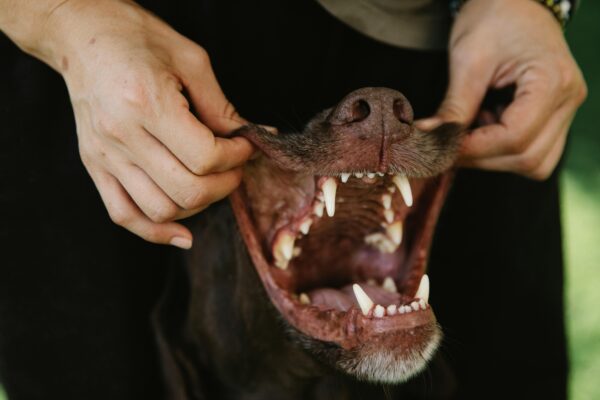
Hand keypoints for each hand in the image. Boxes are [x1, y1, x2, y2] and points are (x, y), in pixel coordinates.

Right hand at [44, 1, 253, 247]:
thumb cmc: (137, 39)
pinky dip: (156, 231)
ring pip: (160, 210)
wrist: (82, 35)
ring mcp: (104, 156)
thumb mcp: (190, 60)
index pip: (205, 157)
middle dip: (225, 185)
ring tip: (210, 183)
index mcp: (147, 104)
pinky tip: (183, 232)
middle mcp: (122, 136)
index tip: (245, 146)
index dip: (237, 156)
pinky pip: (124, 215)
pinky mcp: (95, 165)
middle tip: (234, 167)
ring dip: (197, 205)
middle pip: (188, 190)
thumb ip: (221, 106)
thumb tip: (254, 136)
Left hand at [417, 0, 586, 179]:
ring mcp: (566, 110)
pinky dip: (503, 151)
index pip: (515, 137)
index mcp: (553, 81)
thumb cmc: (494, 18)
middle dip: (481, 158)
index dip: (474, 149)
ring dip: (493, 158)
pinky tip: (483, 127)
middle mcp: (569, 100)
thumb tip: (428, 140)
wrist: (514, 1)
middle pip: (528, 157)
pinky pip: (533, 151)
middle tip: (446, 146)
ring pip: (534, 162)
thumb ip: (454, 107)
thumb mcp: (468, 60)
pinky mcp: (555, 116)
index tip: (440, 148)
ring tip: (468, 132)